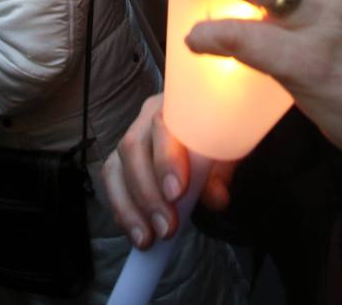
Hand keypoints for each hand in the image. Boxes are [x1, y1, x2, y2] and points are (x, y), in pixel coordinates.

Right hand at [101, 94, 236, 249]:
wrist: (213, 128)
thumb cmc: (221, 133)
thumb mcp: (230, 148)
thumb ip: (222, 171)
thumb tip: (216, 199)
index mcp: (176, 103)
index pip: (162, 124)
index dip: (165, 159)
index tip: (176, 193)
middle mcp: (146, 116)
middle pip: (133, 148)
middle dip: (147, 194)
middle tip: (167, 229)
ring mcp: (130, 137)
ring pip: (115, 168)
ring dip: (129, 208)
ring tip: (147, 239)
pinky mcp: (121, 160)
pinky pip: (111, 183)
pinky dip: (122, 210)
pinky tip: (136, 231)